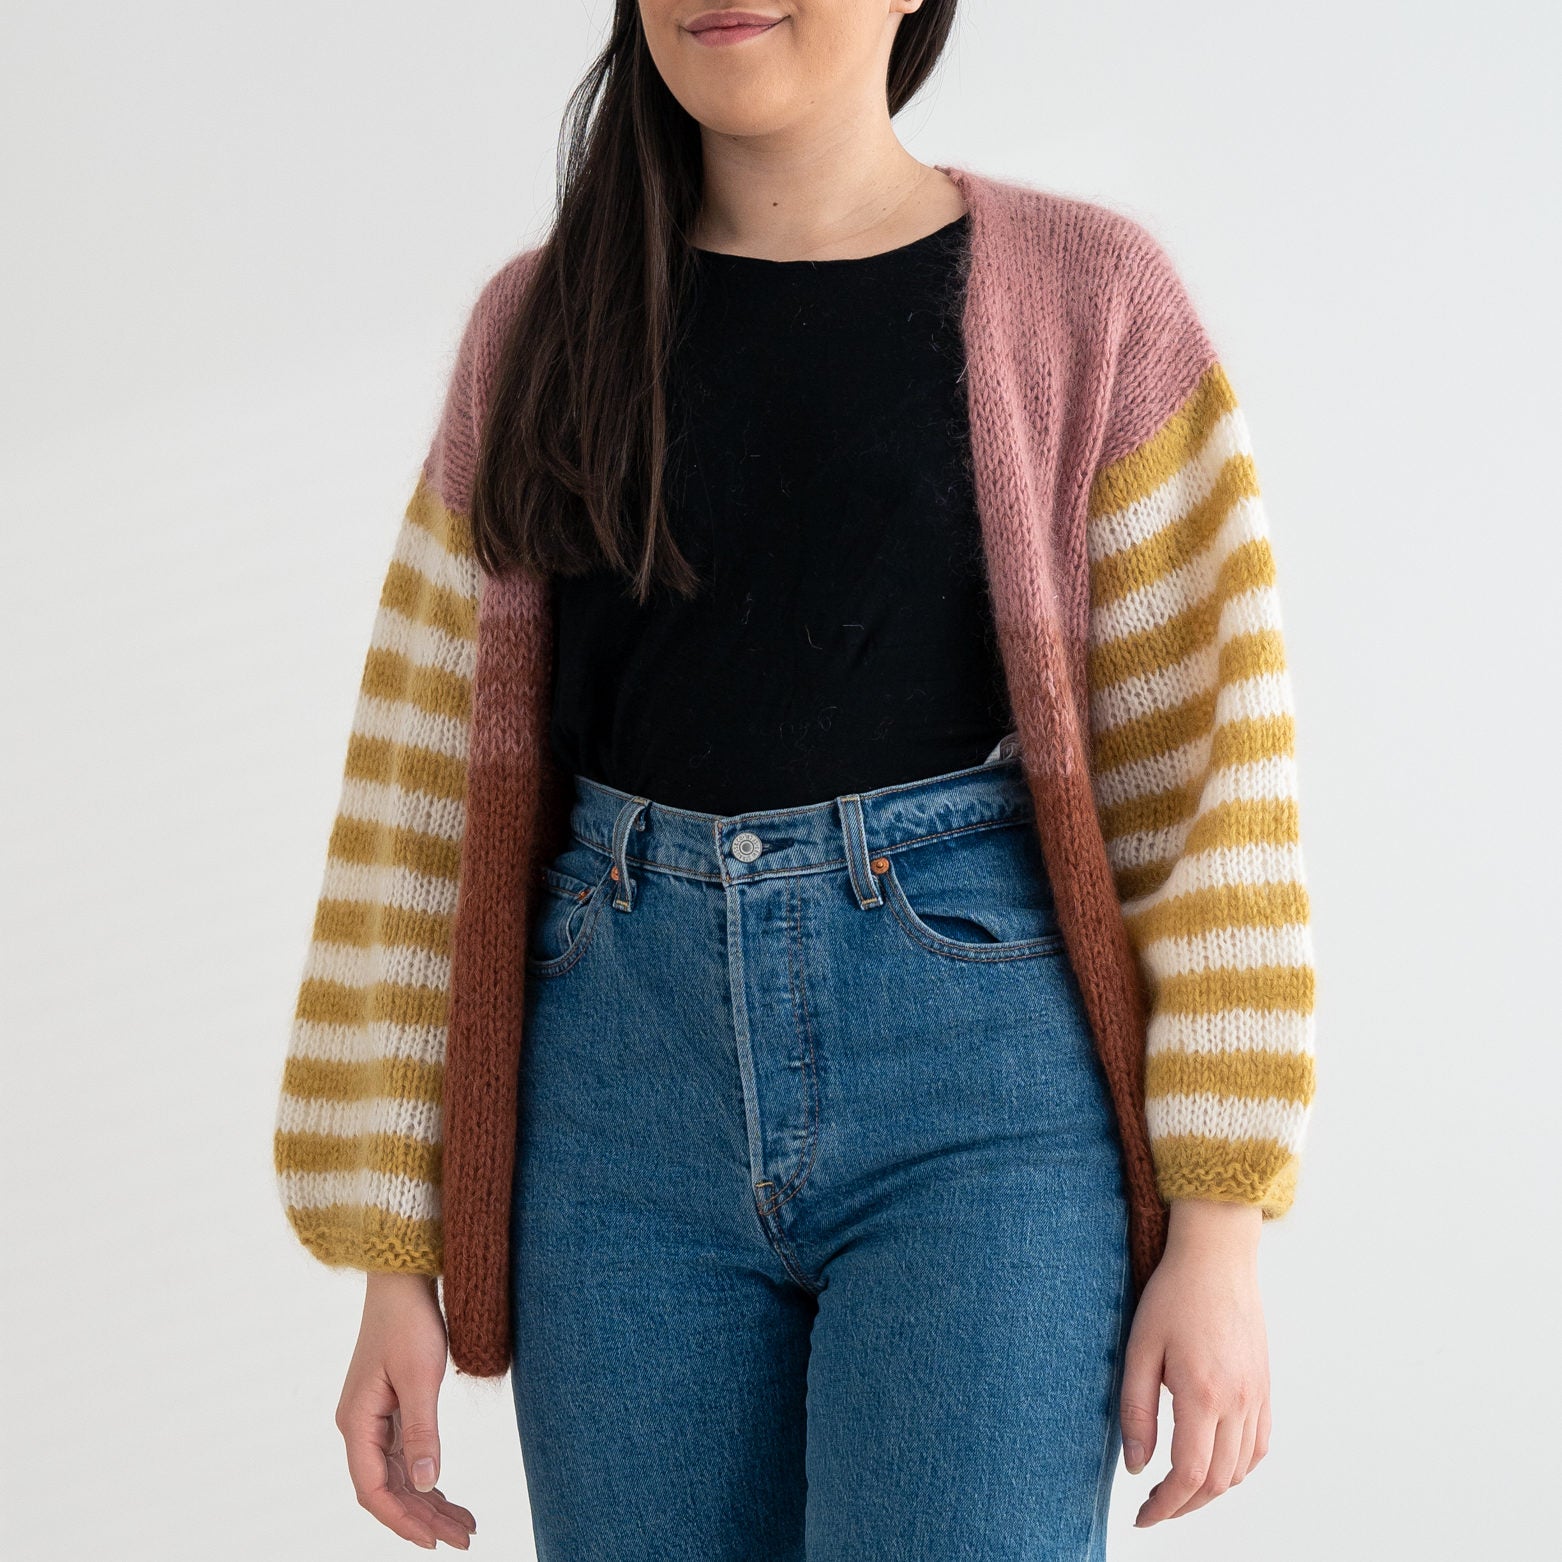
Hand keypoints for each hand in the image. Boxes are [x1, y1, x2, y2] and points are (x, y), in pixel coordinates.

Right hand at [335, 1272, 475, 1549]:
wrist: (403, 1279)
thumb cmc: (409, 1321)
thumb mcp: (420, 1377)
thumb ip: (423, 1432)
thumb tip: (428, 1484)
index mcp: (357, 1423)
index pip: (375, 1490)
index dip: (403, 1521)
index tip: (436, 1543)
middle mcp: (360, 1426)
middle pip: (389, 1488)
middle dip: (424, 1518)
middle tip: (465, 1540)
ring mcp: (374, 1419)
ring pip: (400, 1476)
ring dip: (429, 1502)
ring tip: (465, 1526)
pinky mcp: (390, 1408)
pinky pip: (406, 1456)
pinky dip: (428, 1477)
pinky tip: (449, 1495)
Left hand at [1119, 1199, 1269, 1525]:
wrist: (1218, 1259)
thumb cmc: (1173, 1296)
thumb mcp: (1139, 1348)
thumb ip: (1136, 1410)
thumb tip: (1135, 1466)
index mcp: (1202, 1394)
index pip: (1188, 1475)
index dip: (1164, 1506)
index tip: (1142, 1517)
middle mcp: (1238, 1402)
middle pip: (1216, 1481)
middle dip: (1184, 1506)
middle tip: (1153, 1509)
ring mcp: (1257, 1396)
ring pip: (1240, 1470)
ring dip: (1209, 1491)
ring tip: (1176, 1490)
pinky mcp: (1264, 1387)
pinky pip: (1258, 1447)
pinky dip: (1236, 1468)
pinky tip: (1211, 1463)